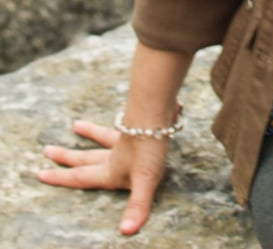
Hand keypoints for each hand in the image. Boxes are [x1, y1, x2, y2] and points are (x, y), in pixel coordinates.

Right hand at [38, 118, 168, 236]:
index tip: (41, 174)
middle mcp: (114, 155)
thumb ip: (136, 206)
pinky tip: (120, 115)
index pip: (81, 177)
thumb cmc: (150, 149)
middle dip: (66, 157)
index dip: (61, 178)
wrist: (158, 114)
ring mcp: (124, 138)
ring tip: (76, 125)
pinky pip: (122, 125)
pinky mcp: (137, 125)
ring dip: (90, 133)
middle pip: (86, 157)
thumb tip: (125, 231)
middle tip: (47, 150)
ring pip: (102, 138)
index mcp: (111, 170)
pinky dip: (118, 121)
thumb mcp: (145, 181)